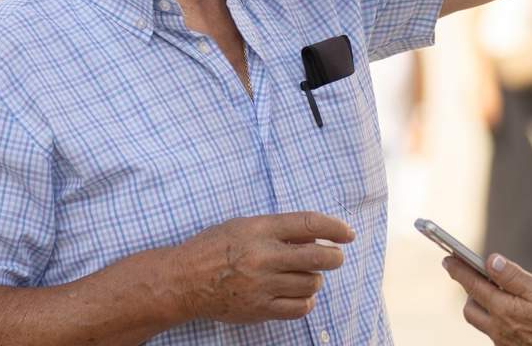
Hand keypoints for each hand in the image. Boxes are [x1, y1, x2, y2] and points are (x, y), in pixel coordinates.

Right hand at [171, 211, 353, 323]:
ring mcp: (262, 285)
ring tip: (304, 276)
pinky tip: (300, 295)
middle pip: (318, 257)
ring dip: (315, 280)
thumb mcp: (244, 226)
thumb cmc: (214, 248)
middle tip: (335, 257)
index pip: (309, 224)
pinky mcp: (259, 309)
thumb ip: (278, 229)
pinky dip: (306, 301)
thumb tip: (315, 238)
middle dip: (334, 257)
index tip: (348, 234)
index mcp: (260, 229)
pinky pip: (299, 308)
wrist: (184, 281)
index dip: (335, 228)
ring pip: (311, 283)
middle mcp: (263, 256)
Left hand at [443, 253, 531, 345]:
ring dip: (482, 306)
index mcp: (504, 309)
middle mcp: (498, 329)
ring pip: (482, 323)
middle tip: (474, 276)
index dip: (458, 270)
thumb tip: (490, 260)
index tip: (447, 259)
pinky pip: (495, 333)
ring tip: (495, 294)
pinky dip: (496, 319)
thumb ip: (513, 276)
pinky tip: (512, 314)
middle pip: (470, 308)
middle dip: (469, 291)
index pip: (473, 285)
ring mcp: (503, 342)